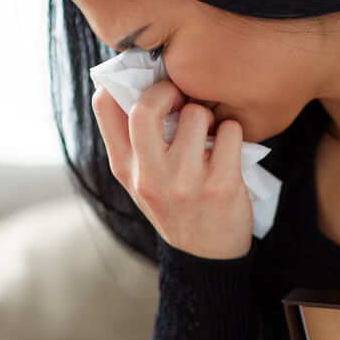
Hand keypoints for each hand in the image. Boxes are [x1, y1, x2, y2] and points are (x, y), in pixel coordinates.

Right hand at [91, 80, 252, 258]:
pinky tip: (229, 148)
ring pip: (196, 114)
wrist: (207, 256)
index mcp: (125, 168)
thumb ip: (132, 141)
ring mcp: (185, 182)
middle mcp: (150, 176)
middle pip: (145, 106)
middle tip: (182, 98)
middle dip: (169, 90)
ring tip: (210, 134)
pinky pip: (230, 131)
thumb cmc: (175, 206)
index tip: (148, 87)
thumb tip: (128, 83)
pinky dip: (233, 133)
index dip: (126, 82)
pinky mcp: (221, 186)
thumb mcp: (140, 180)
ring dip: (208, 116)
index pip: (105, 105)